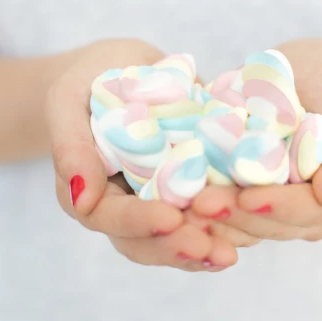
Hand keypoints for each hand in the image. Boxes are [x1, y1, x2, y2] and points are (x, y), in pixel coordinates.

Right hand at [47, 39, 238, 270]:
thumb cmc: (88, 79)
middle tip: (214, 249)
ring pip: (177, 240)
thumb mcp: (69, 100)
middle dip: (179, 248)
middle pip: (146, 243)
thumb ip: (71, 146)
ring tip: (233, 252)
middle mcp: (123, 207)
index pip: (110, 218)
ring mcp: (157, 202)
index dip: (139, 222)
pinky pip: (205, 219)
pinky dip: (226, 227)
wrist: (122, 68)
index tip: (170, 219)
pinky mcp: (188, 191)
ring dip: (205, 249)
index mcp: (89, 192)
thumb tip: (80, 199)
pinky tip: (252, 227)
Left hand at [191, 39, 321, 241]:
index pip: (309, 211)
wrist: (310, 72)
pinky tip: (172, 195)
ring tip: (179, 205)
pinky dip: (198, 206)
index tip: (246, 197)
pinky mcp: (244, 197)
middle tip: (198, 203)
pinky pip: (222, 211)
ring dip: (211, 219)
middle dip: (235, 216)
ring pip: (242, 227)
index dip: (277, 207)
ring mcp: (274, 209)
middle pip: (270, 226)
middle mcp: (310, 214)